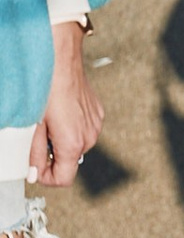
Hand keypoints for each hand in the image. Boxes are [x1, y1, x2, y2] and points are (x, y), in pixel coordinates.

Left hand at [31, 20, 100, 186]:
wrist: (61, 58)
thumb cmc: (46, 87)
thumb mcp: (32, 125)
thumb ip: (34, 153)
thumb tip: (33, 171)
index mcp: (73, 143)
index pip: (63, 179)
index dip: (46, 177)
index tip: (35, 168)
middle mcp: (89, 137)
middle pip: (69, 162)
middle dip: (52, 155)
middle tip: (37, 136)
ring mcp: (96, 124)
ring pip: (76, 145)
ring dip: (61, 140)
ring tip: (49, 120)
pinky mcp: (98, 113)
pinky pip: (83, 130)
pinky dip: (70, 127)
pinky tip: (61, 111)